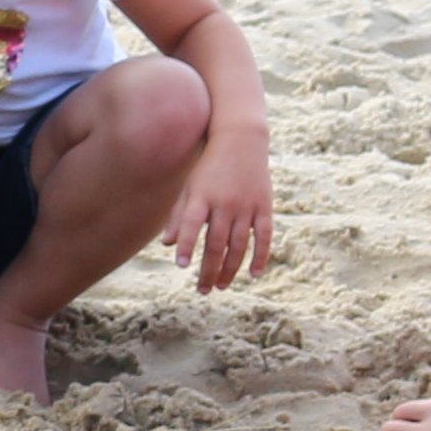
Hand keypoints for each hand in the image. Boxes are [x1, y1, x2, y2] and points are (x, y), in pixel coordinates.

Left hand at [165, 137, 274, 290]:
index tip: (181, 265)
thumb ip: (178, 215)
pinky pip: (264, 237)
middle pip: (215, 243)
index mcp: (202, 196)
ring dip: (229, 269)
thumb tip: (167, 244)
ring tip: (220, 286)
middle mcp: (224, 203)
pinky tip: (253, 275)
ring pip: (238, 245)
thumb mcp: (190, 186)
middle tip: (202, 290)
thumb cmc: (209, 167)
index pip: (191, 224)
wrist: (241, 141)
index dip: (186, 244)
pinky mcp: (264, 207)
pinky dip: (260, 256)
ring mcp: (246, 206)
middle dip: (208, 269)